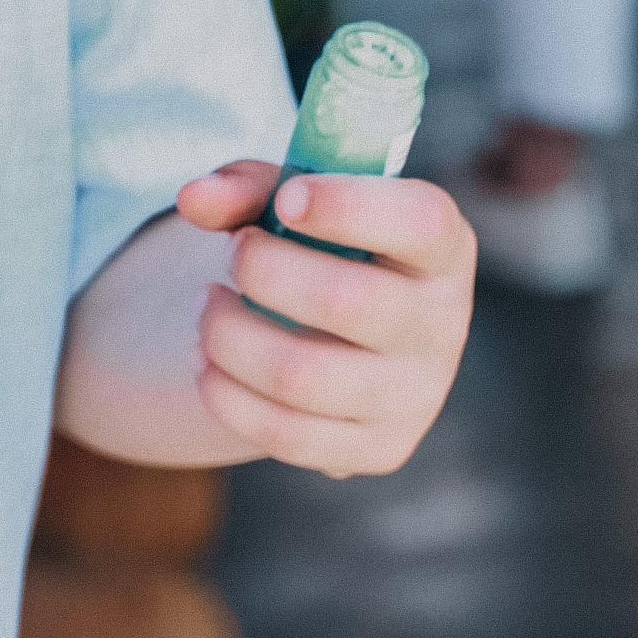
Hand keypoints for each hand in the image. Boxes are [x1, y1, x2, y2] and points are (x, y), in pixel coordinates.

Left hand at [174, 161, 474, 478]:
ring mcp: (417, 396)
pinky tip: (206, 361)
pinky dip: (227, 395)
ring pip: (301, 376)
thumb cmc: (321, 247)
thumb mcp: (291, 202)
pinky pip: (286, 435)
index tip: (286, 201)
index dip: (348, 207)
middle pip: (344, 300)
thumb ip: (246, 189)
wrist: (343, 337)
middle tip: (231, 254)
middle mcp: (443, 324)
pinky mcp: (381, 449)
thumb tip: (193, 200)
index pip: (418, 223)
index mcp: (442, 247)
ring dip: (228, 335)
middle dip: (262, 270)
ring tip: (206, 306)